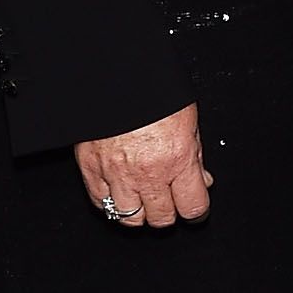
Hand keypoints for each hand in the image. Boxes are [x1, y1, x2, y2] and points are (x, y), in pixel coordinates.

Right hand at [74, 104, 210, 227]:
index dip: (197, 211)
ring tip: (143, 198)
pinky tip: (120, 192)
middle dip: (169, 212)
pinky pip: (100, 203)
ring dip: (140, 212)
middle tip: (168, 200)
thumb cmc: (154, 92)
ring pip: (129, 218)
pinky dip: (111, 202)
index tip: (194, 207)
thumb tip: (201, 181)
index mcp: (177, 158)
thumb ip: (195, 156)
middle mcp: (147, 172)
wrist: (115, 74)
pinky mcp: (91, 169)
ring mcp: (116, 174)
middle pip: (161, 218)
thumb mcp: (187, 121)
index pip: (193, 207)